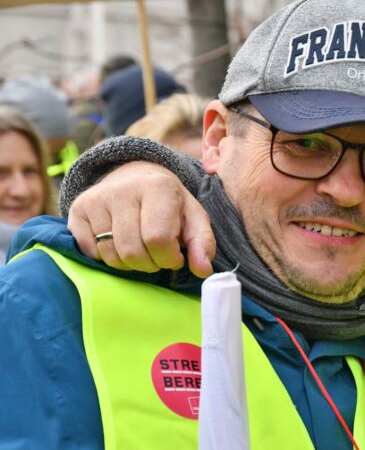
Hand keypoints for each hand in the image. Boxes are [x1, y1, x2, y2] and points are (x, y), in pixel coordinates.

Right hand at [67, 162, 215, 277]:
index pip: (158, 240)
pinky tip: (119, 242)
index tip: (175, 257)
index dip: (169, 258)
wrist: (135, 178)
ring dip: (129, 264)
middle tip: (157, 256)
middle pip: (132, 251)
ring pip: (110, 255)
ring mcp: (96, 198)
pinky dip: (107, 257)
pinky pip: (91, 252)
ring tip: (140, 249)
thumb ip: (202, 244)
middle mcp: (123, 189)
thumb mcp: (194, 219)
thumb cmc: (170, 205)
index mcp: (158, 187)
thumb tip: (203, 271)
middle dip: (149, 264)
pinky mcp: (77, 209)